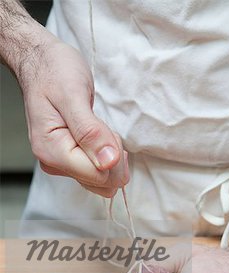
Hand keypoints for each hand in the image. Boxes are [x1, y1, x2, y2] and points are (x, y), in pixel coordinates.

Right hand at [19, 32, 128, 196]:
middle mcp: (54, 162)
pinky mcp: (70, 159)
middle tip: (100, 125)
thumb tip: (108, 162)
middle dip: (112, 155)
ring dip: (109, 155)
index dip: (113, 156)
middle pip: (101, 181)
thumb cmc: (54, 72)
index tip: (105, 130)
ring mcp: (61, 163)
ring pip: (101, 178)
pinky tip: (97, 136)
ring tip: (96, 127)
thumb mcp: (73, 95)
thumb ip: (91, 132)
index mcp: (52, 151)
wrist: (41, 62)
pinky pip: (97, 170)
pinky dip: (104, 154)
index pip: (98, 176)